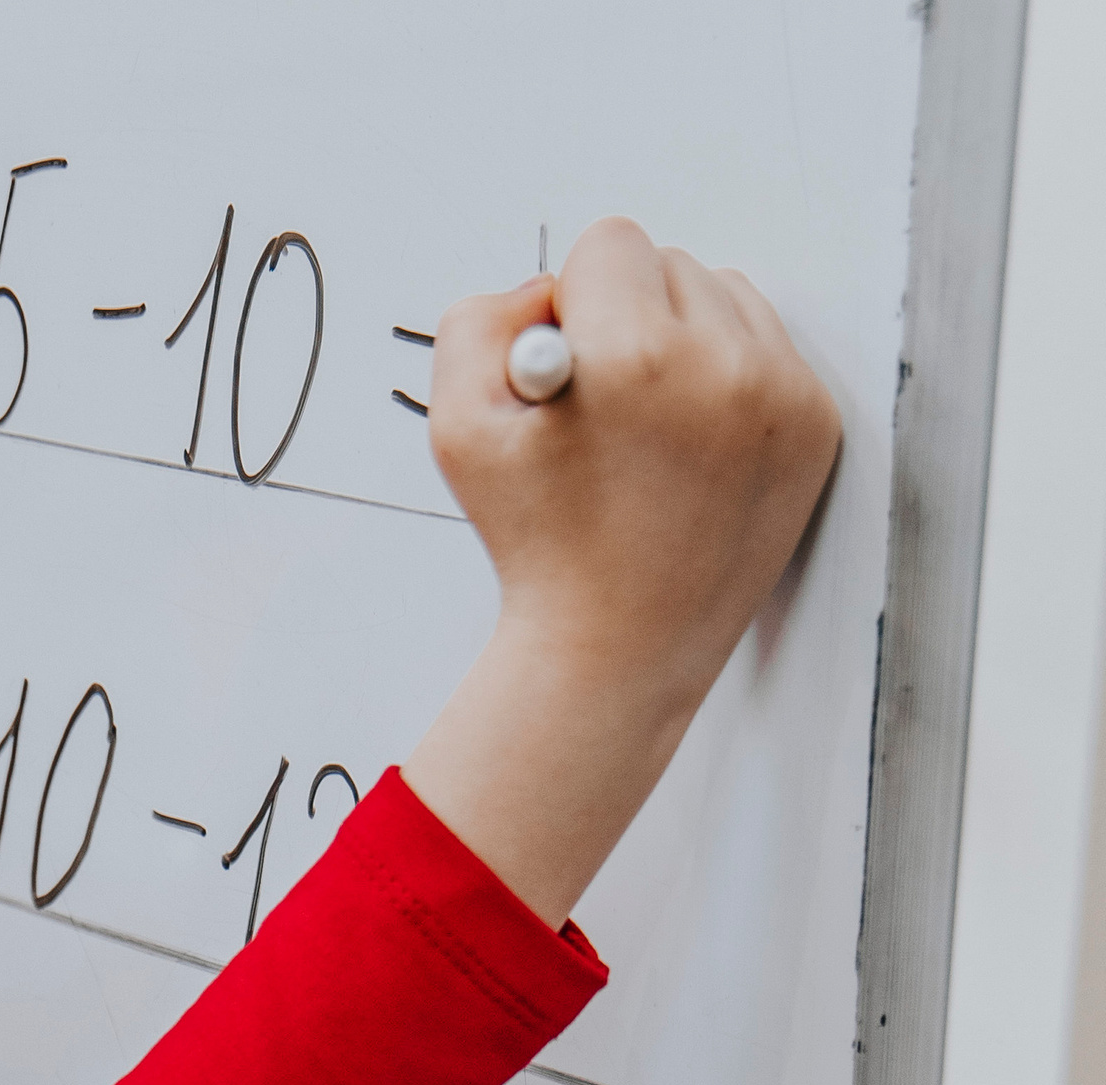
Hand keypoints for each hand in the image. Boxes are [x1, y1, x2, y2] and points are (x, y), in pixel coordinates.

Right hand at [402, 217, 842, 926]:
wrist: (616, 651)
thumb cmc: (537, 545)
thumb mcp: (459, 429)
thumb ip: (477, 321)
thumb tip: (549, 289)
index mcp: (638, 360)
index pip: (608, 242)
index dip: (569, 306)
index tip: (566, 380)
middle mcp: (726, 368)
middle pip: (669, 259)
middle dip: (628, 319)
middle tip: (605, 417)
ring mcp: (784, 397)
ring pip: (723, 293)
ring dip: (679, 339)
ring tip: (649, 431)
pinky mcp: (815, 425)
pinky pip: (765, 344)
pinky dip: (724, 378)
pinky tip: (690, 447)